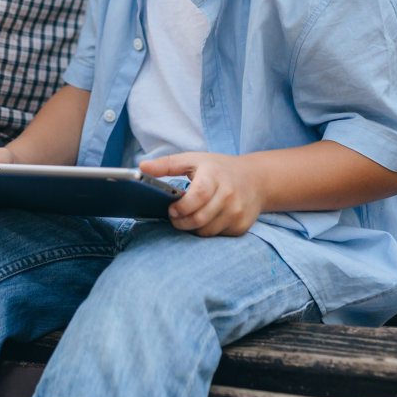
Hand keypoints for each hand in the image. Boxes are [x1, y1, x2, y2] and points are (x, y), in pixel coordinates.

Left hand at [141, 152, 263, 236]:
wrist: (255, 179)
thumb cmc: (218, 168)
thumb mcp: (193, 160)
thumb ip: (166, 164)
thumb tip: (140, 167)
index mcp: (214, 175)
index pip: (198, 196)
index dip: (182, 207)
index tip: (171, 210)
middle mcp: (229, 194)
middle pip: (200, 219)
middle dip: (182, 222)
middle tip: (174, 217)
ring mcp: (238, 211)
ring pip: (207, 231)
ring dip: (194, 228)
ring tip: (189, 217)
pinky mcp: (242, 225)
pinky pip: (218, 236)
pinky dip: (208, 231)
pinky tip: (207, 219)